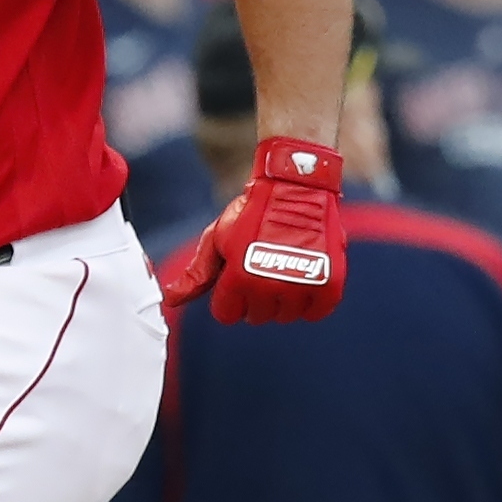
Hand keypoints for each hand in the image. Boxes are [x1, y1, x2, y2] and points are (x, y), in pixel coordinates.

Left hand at [163, 135, 347, 324]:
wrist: (294, 185)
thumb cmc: (251, 211)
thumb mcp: (217, 239)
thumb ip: (196, 274)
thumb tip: (171, 300)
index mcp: (239, 279)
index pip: (227, 314)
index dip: (229, 297)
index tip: (236, 278)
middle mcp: (270, 287)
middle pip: (256, 317)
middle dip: (254, 298)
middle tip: (260, 269)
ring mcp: (302, 285)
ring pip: (285, 316)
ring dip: (283, 299)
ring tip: (283, 269)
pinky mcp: (330, 281)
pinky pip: (318, 311)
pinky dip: (312, 302)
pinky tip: (304, 283)